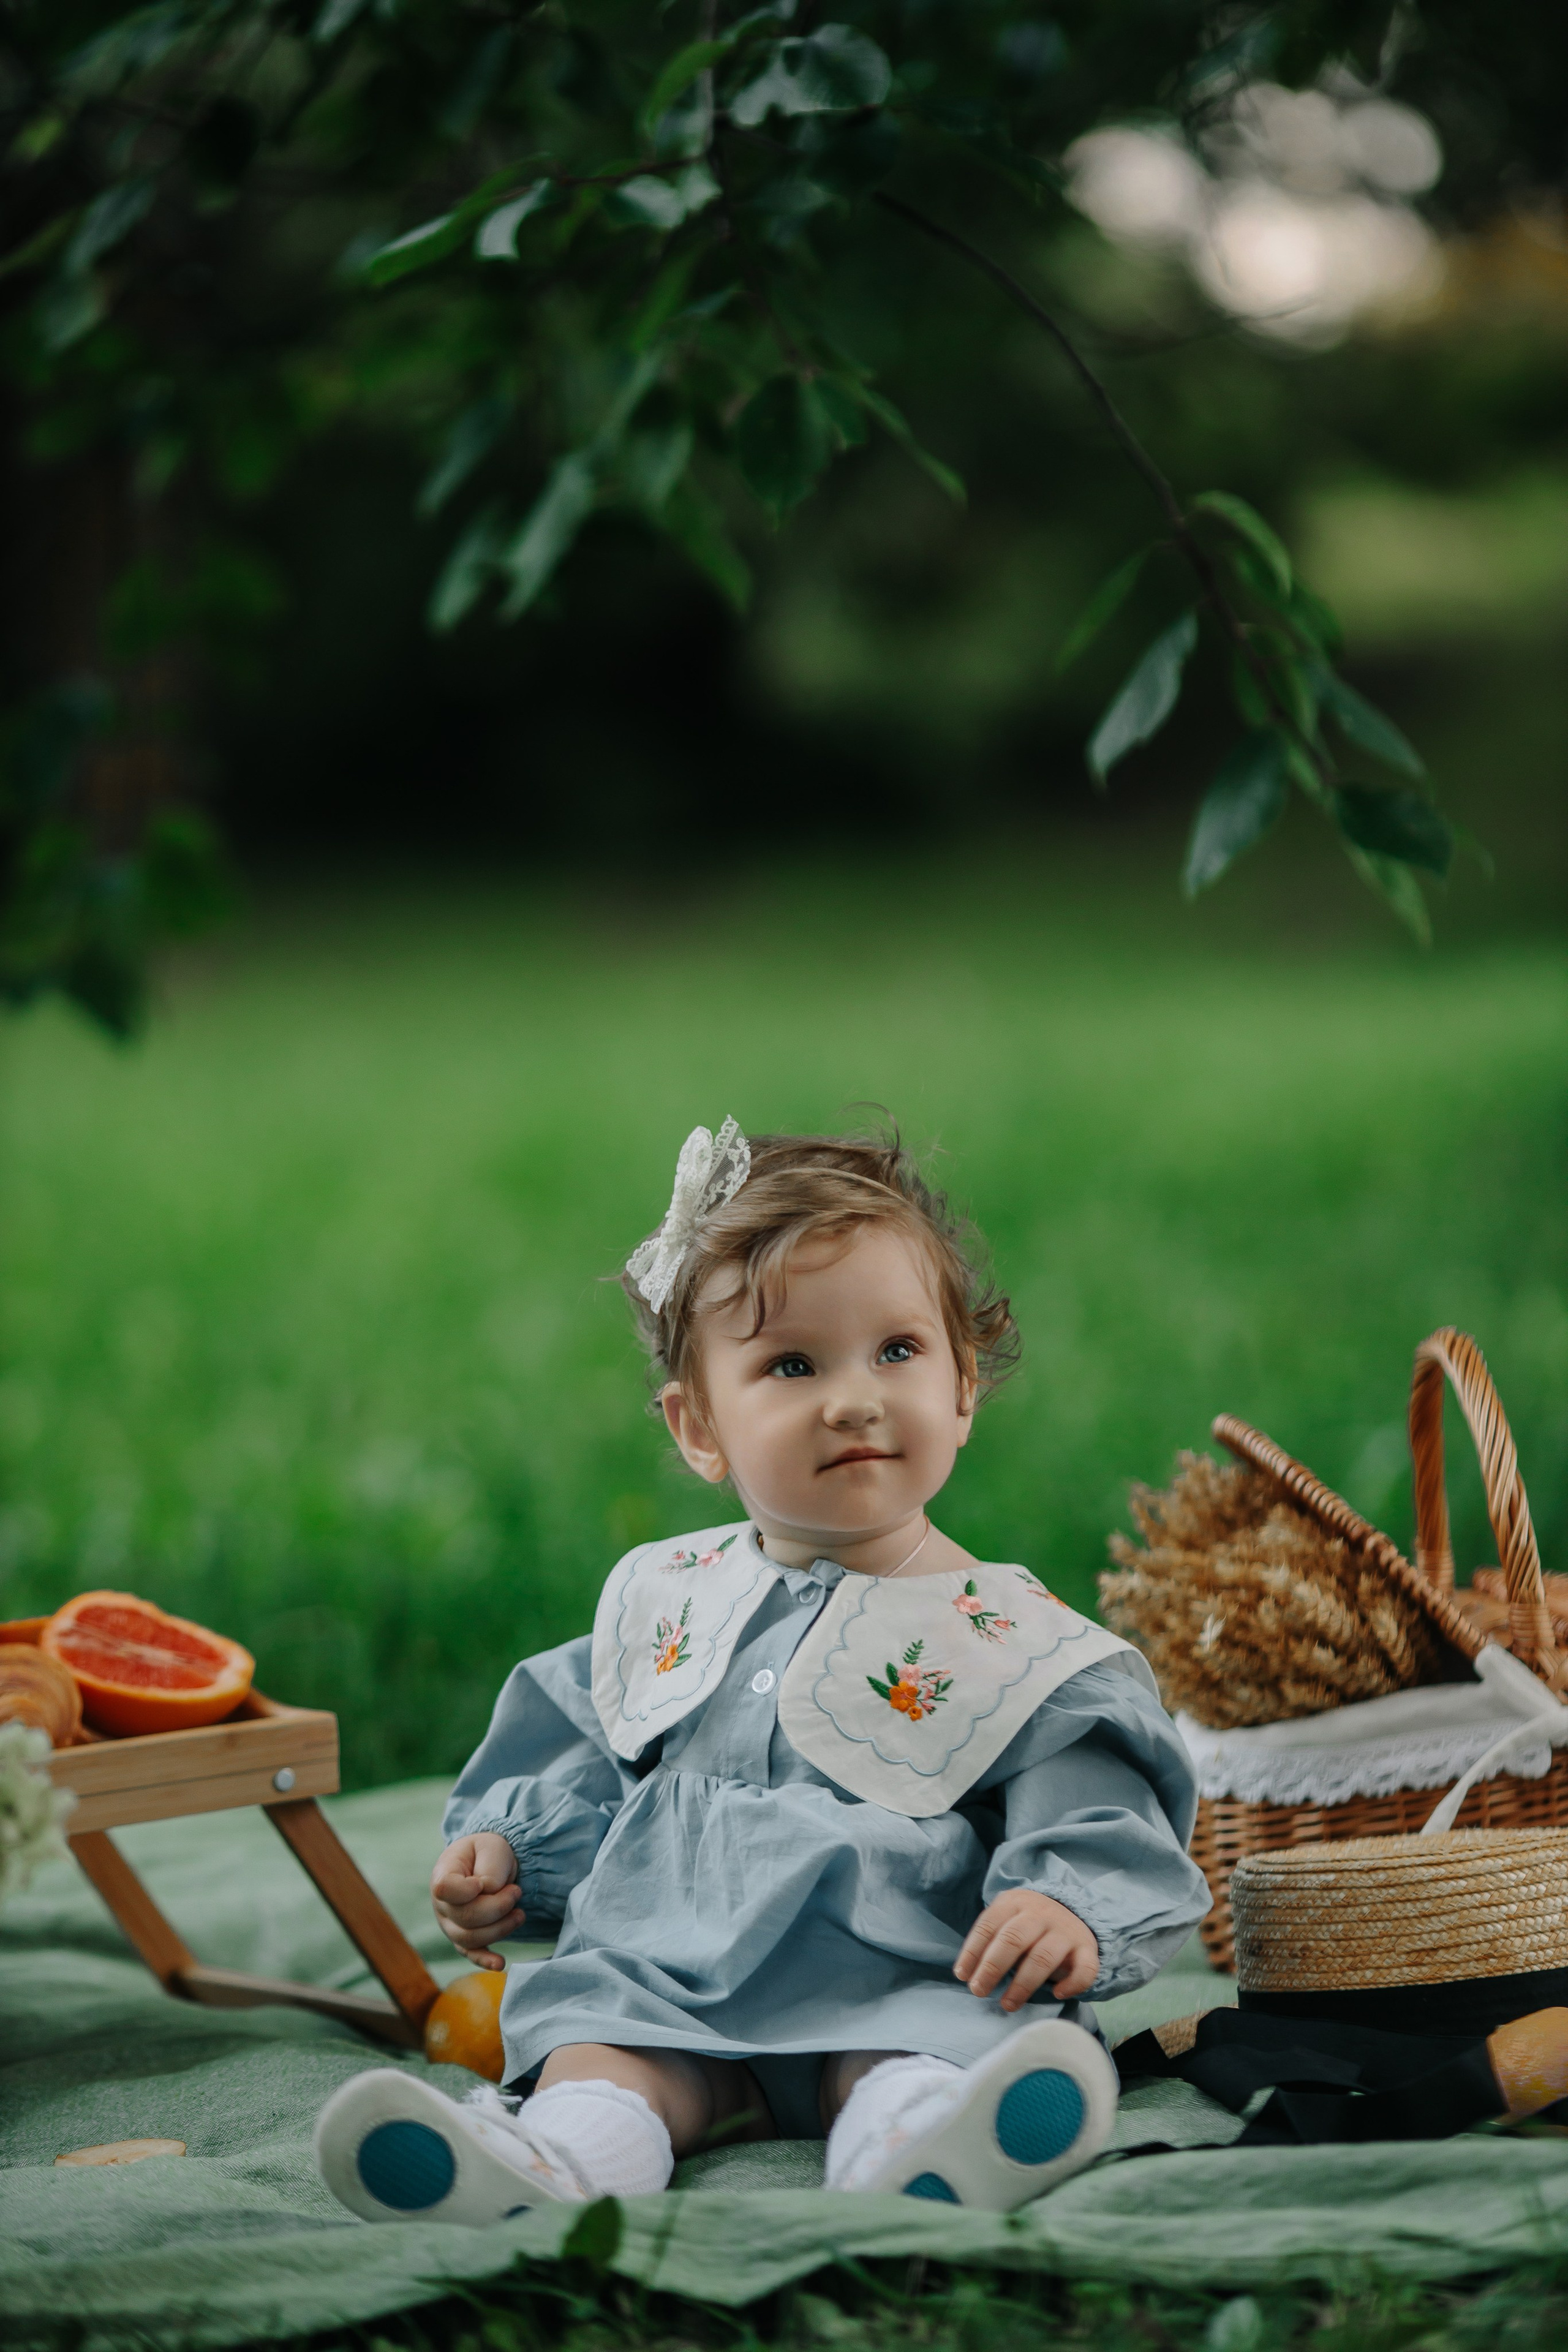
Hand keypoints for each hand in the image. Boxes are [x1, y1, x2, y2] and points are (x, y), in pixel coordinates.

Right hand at [430, 1832, 523, 1970]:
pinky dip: (485, 1960)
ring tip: (520, 1913)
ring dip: (501, 1928)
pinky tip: (500, 1964)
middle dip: (497, 1908)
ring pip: (471, 1938)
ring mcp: (450, 1925)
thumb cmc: (487, 1852)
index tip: (482, 1882)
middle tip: (517, 1892)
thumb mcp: (492, 1848)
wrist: (489, 1862)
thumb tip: (488, 1894)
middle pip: (464, 1917)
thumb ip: (490, 1870)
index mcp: (442, 1875)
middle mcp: (441, 1904)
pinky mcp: (464, 1938)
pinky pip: (471, 1954)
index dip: (466, 1889)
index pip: (444, 1888)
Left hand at [954, 1889, 1098, 2008]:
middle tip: (979, 1991)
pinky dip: (1071, 1984)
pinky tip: (1057, 1994)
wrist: (1071, 1910)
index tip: (963, 1976)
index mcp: (1015, 1902)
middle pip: (1013, 1939)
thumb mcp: (1007, 1919)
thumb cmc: (1028, 1924)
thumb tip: (966, 1973)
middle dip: (992, 1968)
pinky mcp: (1087, 1948)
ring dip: (1022, 1985)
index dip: (973, 1952)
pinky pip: (1084, 1968)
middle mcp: (1041, 1913)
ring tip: (1007, 2004)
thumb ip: (991, 1938)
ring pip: (1043, 1958)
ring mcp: (1065, 1930)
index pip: (988, 1925)